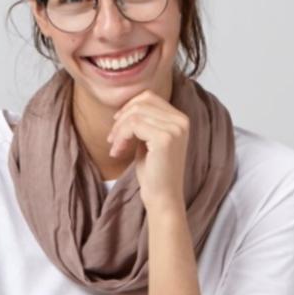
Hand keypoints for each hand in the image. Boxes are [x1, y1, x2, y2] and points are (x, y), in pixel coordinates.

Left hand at [109, 91, 189, 212]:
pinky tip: (118, 152)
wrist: (163, 197)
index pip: (148, 97)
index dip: (128, 108)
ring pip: (134, 114)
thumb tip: (127, 105)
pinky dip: (120, 137)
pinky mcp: (165, 138)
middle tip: (112, 139)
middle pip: (141, 103)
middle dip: (121, 119)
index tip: (117, 126)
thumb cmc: (154, 171)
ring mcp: (175, 128)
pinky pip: (133, 126)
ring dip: (118, 130)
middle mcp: (181, 120)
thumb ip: (144, 121)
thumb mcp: (148, 139)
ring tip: (115, 148)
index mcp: (180, 118)